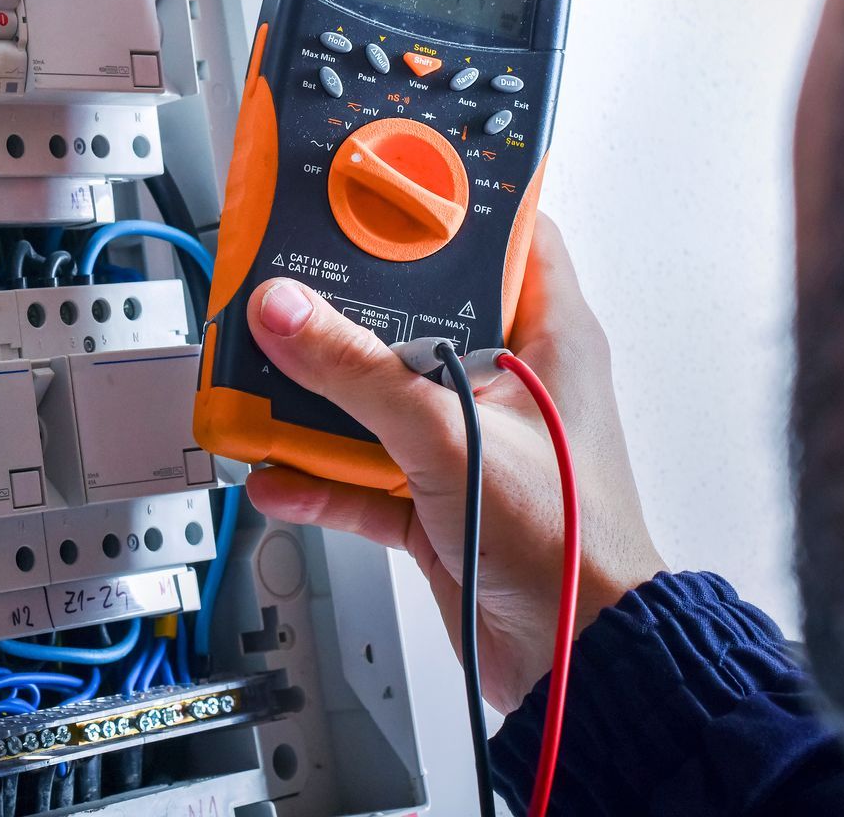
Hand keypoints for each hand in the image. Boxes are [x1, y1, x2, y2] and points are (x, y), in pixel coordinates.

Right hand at [244, 215, 665, 710]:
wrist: (578, 663)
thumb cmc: (574, 545)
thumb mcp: (451, 435)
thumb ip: (360, 371)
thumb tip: (288, 312)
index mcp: (545, 336)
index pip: (500, 234)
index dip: (445, 203)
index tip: (377, 180)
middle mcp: (506, 380)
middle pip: (415, 314)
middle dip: (349, 307)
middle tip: (290, 280)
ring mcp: (469, 439)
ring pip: (380, 395)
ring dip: (321, 399)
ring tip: (265, 382)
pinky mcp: (437, 496)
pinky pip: (363, 472)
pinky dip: (320, 475)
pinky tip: (279, 473)